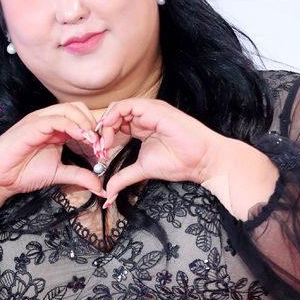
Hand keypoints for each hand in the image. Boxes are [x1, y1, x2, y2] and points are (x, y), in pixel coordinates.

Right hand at [0, 102, 108, 199]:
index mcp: (56, 128)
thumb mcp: (59, 174)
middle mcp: (48, 120)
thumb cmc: (23, 173)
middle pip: (79, 108)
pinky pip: (56, 119)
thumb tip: (101, 188)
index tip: (105, 149)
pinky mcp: (32, 125)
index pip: (82, 118)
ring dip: (86, 124)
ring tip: (95, 143)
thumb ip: (81, 177)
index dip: (97, 130)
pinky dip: (73, 126)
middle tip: (102, 145)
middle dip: (94, 124)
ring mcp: (39, 120)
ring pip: (70, 109)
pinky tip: (83, 138)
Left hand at [94, 98, 224, 205]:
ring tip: (105, 144)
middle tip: (99, 150)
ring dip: (106, 125)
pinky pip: (127, 105)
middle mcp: (144, 116)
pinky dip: (114, 116)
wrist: (201, 160)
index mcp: (141, 127)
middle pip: (113, 115)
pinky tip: (110, 131)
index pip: (115, 125)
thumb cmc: (179, 163)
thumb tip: (108, 193)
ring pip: (117, 108)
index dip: (103, 137)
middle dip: (101, 131)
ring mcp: (149, 111)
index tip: (100, 155)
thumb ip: (123, 178)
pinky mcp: (154, 109)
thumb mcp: (142, 170)